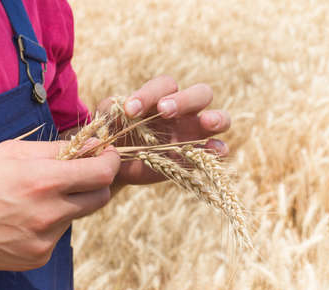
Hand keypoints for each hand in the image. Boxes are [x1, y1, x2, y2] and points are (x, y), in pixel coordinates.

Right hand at [0, 140, 119, 286]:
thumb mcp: (13, 151)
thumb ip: (58, 149)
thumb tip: (93, 146)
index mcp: (44, 181)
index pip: (101, 174)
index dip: (111, 162)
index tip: (107, 156)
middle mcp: (50, 213)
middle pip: (100, 198)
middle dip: (97, 182)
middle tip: (81, 174)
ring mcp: (46, 239)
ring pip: (78, 215)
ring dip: (70, 202)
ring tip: (39, 197)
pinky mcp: (39, 256)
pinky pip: (59, 234)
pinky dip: (52, 222)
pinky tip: (27, 217)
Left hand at [98, 75, 230, 185]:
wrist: (117, 165)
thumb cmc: (114, 134)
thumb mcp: (108, 118)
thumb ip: (111, 107)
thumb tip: (119, 106)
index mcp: (162, 97)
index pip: (165, 85)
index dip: (148, 94)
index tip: (130, 110)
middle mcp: (184, 111)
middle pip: (200, 93)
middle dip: (185, 100)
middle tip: (164, 111)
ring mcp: (195, 133)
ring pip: (220, 116)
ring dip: (216, 118)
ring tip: (206, 122)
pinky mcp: (198, 155)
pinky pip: (219, 148)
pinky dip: (219, 148)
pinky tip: (213, 150)